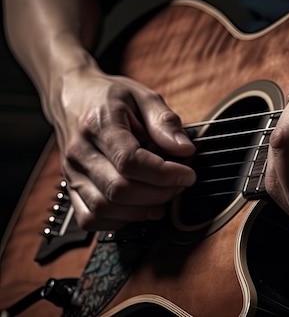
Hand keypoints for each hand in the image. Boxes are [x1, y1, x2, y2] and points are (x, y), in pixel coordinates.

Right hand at [48, 64, 195, 229]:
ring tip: (163, 198)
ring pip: (104, 209)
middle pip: (119, 190)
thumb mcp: (143, 96)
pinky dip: (119, 220)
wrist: (71, 96)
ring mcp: (72, 173)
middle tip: (179, 186)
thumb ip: (165, 122)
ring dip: (141, 211)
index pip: (130, 161)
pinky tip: (138, 208)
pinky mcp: (71, 189)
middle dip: (158, 194)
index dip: (164, 174)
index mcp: (99, 125)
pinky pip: (90, 219)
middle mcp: (80, 152)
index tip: (187, 174)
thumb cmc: (108, 97)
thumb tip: (185, 150)